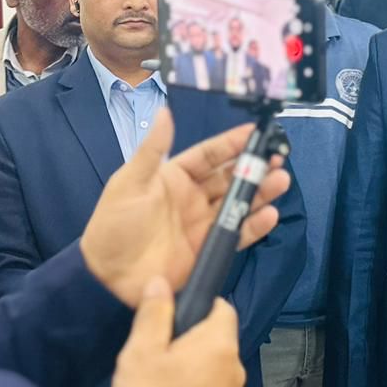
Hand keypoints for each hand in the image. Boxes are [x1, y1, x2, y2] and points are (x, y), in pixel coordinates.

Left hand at [82, 111, 291, 307]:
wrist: (105, 275)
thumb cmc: (113, 224)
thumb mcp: (129, 182)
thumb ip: (152, 150)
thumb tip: (166, 110)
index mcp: (175, 177)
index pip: (209, 155)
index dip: (231, 143)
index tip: (255, 131)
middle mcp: (193, 198)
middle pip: (230, 178)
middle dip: (255, 167)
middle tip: (278, 157)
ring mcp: (203, 224)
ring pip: (239, 203)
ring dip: (261, 192)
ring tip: (281, 180)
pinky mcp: (208, 249)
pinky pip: (237, 234)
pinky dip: (255, 225)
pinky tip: (269, 215)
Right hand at [105, 276, 244, 386]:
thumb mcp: (142, 350)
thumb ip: (154, 313)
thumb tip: (161, 283)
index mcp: (220, 344)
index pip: (223, 308)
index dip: (200, 306)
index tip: (175, 314)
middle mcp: (233, 368)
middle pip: (209, 342)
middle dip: (179, 345)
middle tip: (147, 357)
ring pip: (201, 372)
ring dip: (174, 374)